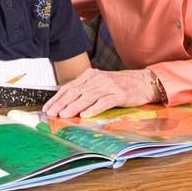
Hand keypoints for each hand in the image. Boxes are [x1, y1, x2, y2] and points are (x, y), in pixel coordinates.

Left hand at [43, 68, 158, 117]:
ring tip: (64, 114)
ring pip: (87, 96)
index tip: (47, 108)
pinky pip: (104, 101)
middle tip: (51, 113)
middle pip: (75, 91)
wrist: (143, 81)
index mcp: (90, 75)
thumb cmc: (120, 85)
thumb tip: (66, 104)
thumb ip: (85, 91)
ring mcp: (109, 86)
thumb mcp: (100, 84)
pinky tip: (86, 115)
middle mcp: (97, 79)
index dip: (57, 98)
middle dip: (61, 103)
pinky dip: (94, 108)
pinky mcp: (120, 94)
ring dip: (74, 106)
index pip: (69, 87)